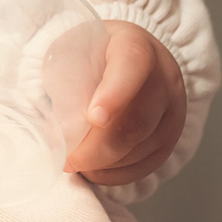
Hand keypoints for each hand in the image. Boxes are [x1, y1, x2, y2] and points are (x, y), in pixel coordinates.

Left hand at [63, 20, 186, 185]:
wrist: (137, 61)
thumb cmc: (96, 57)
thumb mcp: (76, 49)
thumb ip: (63, 76)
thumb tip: (48, 123)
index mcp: (135, 47)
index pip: (131, 66)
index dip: (114, 94)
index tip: (93, 118)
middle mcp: (163, 78)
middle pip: (135, 122)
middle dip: (96, 149)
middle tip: (67, 160)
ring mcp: (173, 111)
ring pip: (140, 148)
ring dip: (103, 163)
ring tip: (76, 163)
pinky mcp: (171, 138)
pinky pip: (146, 165)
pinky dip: (116, 173)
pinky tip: (94, 169)